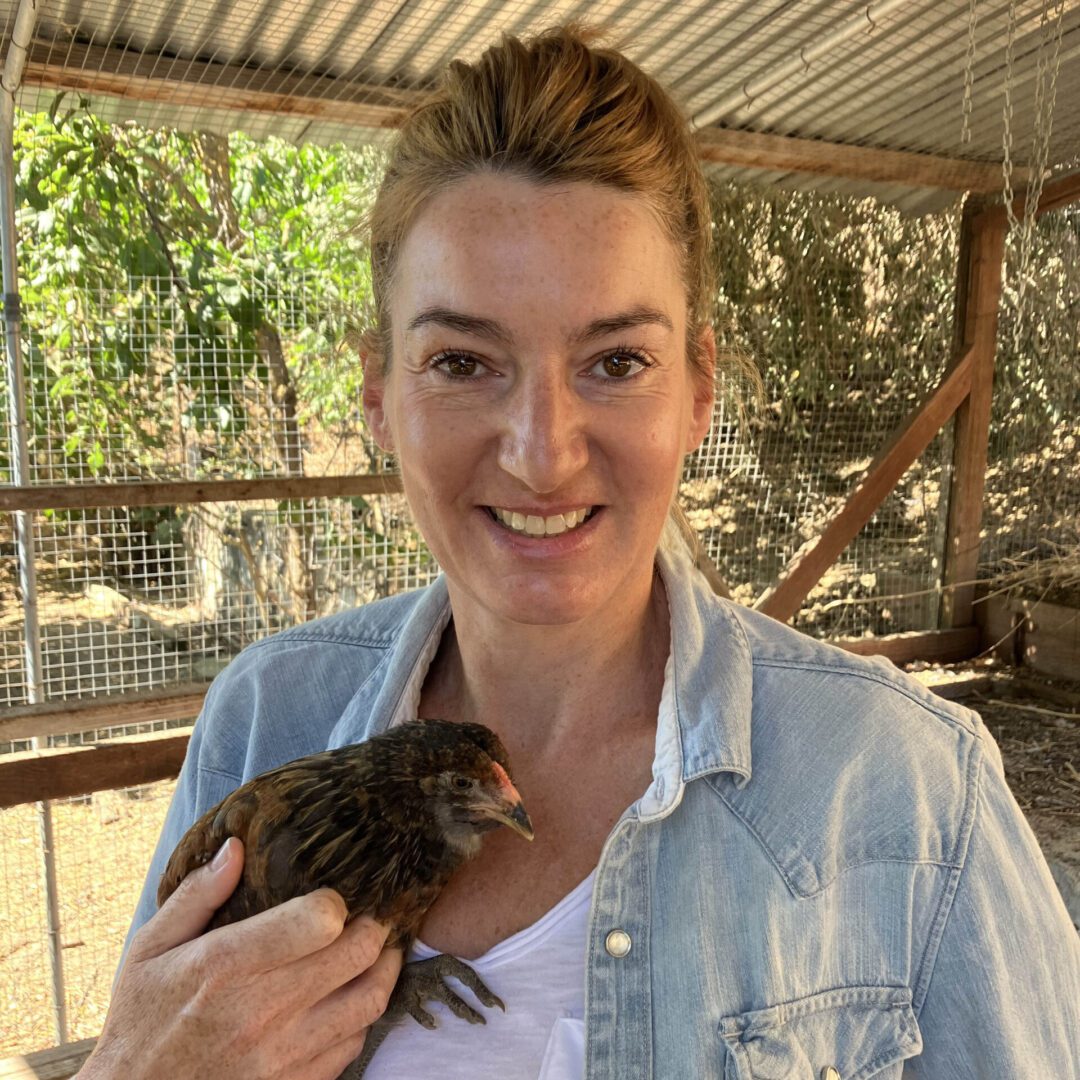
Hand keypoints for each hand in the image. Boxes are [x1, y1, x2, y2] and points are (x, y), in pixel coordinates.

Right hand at [78, 837, 402, 1079]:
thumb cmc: (140, 1022)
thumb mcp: (149, 950)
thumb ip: (196, 895)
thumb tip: (236, 846)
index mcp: (227, 965)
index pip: (320, 919)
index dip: (335, 901)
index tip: (329, 898)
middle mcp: (263, 1010)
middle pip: (359, 952)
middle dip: (371, 925)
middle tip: (366, 916)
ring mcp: (284, 1054)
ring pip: (370, 1000)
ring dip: (381, 968)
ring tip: (373, 951)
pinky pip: (354, 1044)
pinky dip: (360, 1016)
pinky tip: (346, 998)